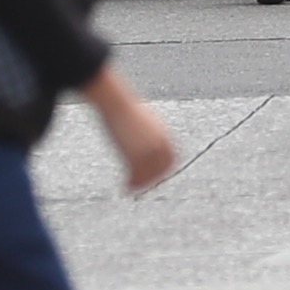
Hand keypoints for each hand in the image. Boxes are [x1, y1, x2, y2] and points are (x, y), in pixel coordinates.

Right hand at [91, 66, 180, 192]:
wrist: (117, 103)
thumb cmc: (126, 108)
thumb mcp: (144, 122)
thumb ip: (150, 136)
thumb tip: (146, 145)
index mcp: (166, 134)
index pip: (172, 158)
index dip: (163, 169)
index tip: (154, 175)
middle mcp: (162, 143)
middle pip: (163, 169)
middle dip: (153, 178)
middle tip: (141, 184)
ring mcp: (151, 150)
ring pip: (151, 175)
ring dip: (142, 183)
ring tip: (132, 186)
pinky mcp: (137, 155)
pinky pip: (138, 176)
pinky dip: (133, 184)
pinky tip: (125, 187)